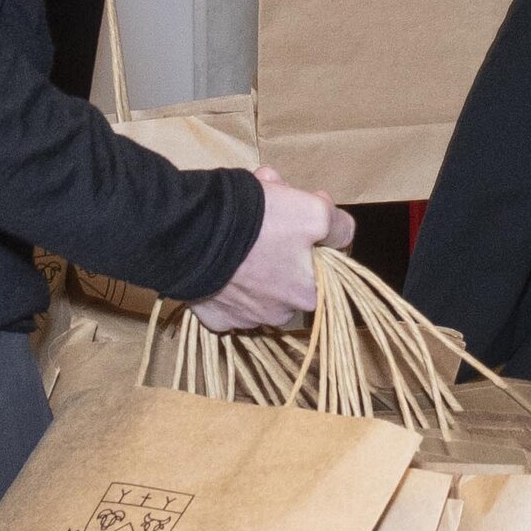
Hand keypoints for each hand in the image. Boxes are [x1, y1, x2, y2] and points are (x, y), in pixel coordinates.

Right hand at [193, 168, 353, 331]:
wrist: (191, 235)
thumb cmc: (257, 224)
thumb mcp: (313, 211)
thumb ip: (337, 225)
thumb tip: (339, 232)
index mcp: (308, 293)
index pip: (324, 263)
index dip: (314, 233)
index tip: (297, 212)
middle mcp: (279, 314)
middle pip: (289, 273)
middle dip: (282, 242)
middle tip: (264, 212)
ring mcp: (243, 319)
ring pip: (259, 285)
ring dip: (255, 261)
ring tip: (238, 234)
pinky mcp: (213, 316)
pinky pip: (228, 297)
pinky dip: (227, 279)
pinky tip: (220, 258)